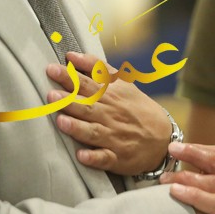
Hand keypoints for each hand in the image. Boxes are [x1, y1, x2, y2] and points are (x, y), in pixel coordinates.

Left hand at [45, 51, 170, 175]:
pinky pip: (104, 158)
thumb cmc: (136, 107)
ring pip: (93, 132)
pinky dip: (93, 157)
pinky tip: (82, 155)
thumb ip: (97, 67)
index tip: (52, 69)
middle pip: (87, 106)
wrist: (163, 137)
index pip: (87, 83)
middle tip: (51, 95)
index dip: (69, 76)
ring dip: (77, 127)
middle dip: (68, 101)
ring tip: (61, 122)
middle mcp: (110, 115)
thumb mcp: (122, 83)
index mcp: (110, 95)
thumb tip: (71, 55)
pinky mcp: (117, 158)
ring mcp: (114, 137)